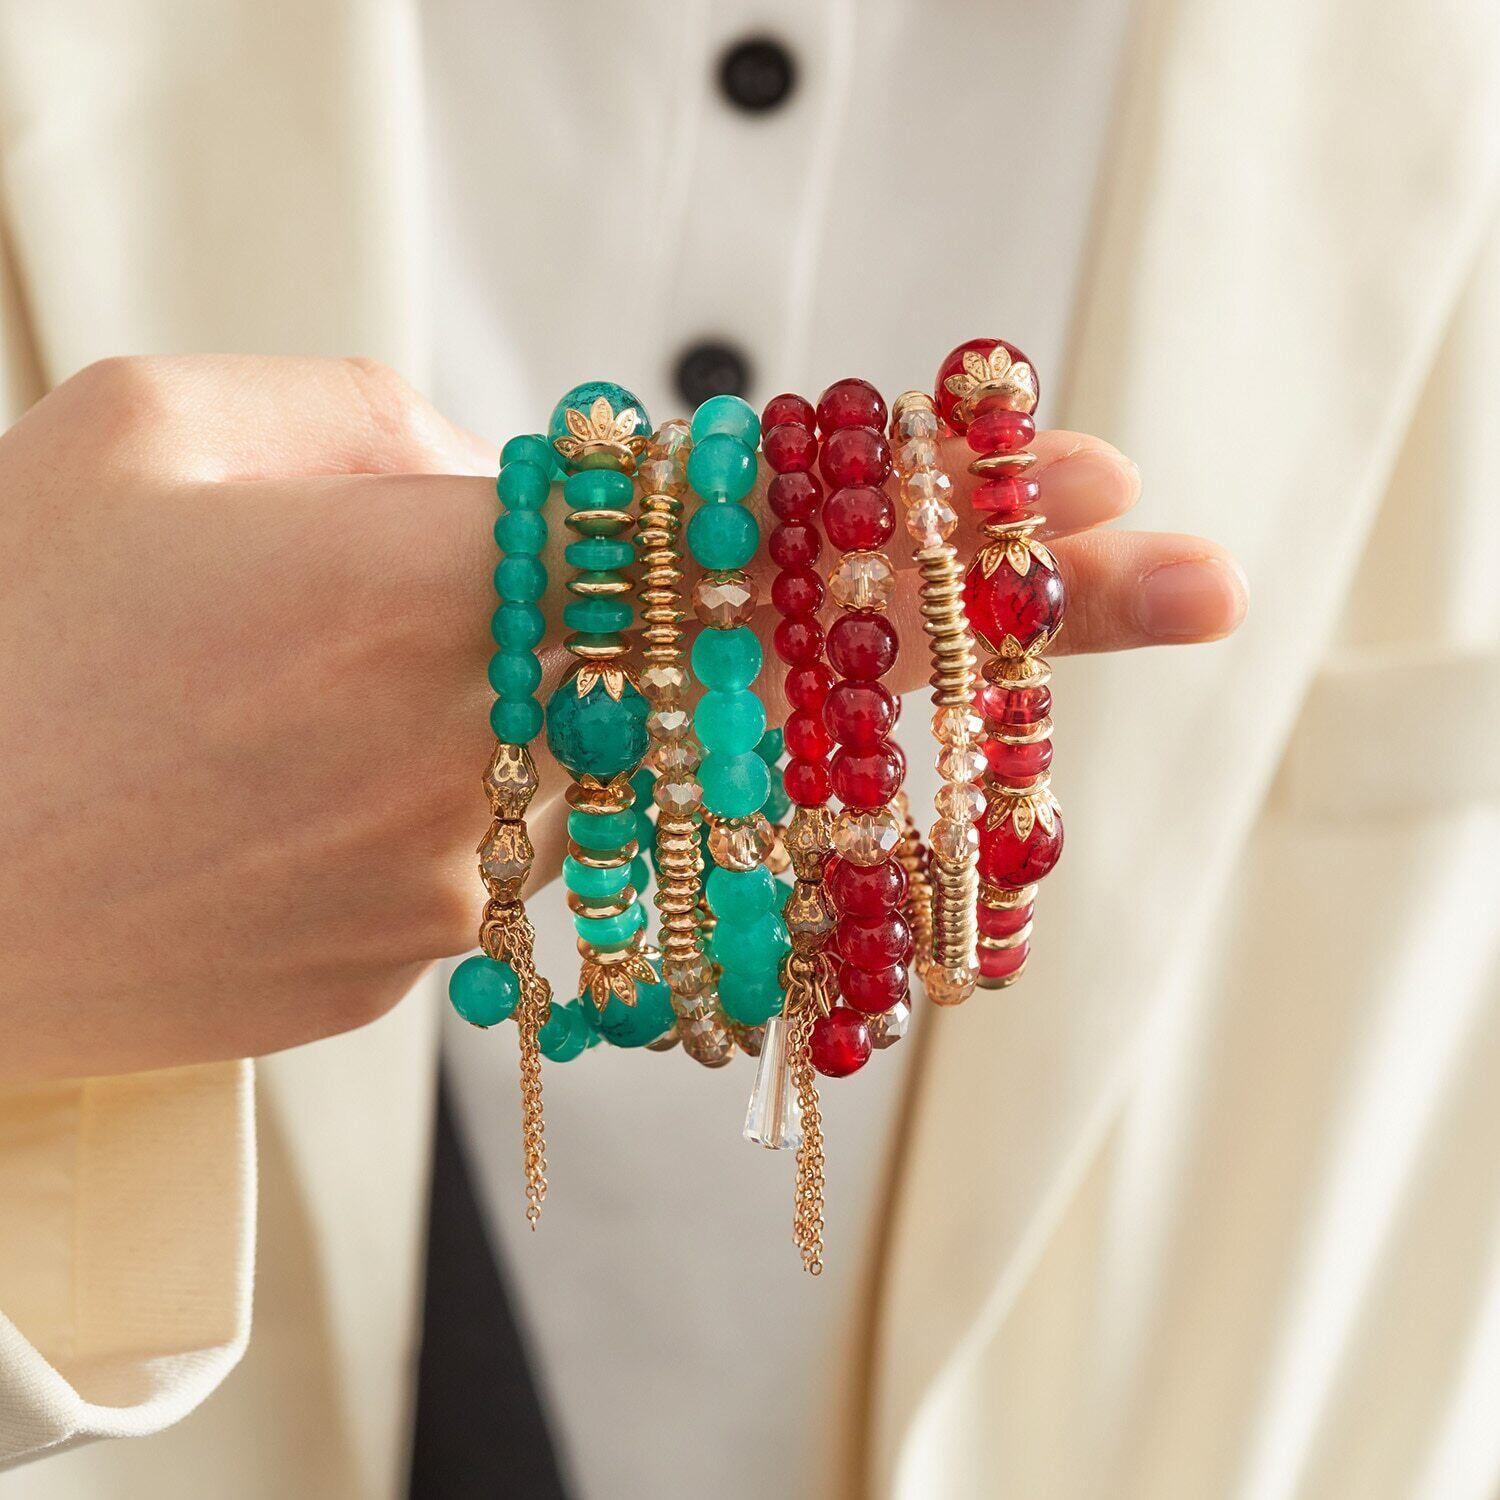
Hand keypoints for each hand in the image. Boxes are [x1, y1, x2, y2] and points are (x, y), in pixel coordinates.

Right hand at [0, 357, 1244, 1080]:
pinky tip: (499, 765)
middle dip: (1013, 626)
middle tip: (1180, 577)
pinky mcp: (415, 970)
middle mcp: (475, 752)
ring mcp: (462, 889)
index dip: (935, 514)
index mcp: (415, 585)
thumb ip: (354, 422)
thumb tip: (481, 471)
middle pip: (801, 676)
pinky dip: (586, 806)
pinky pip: (545, 863)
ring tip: (926, 699)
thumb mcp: (150, 441)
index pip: (747, 541)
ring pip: (682, 790)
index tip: (1089, 487)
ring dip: (826, 736)